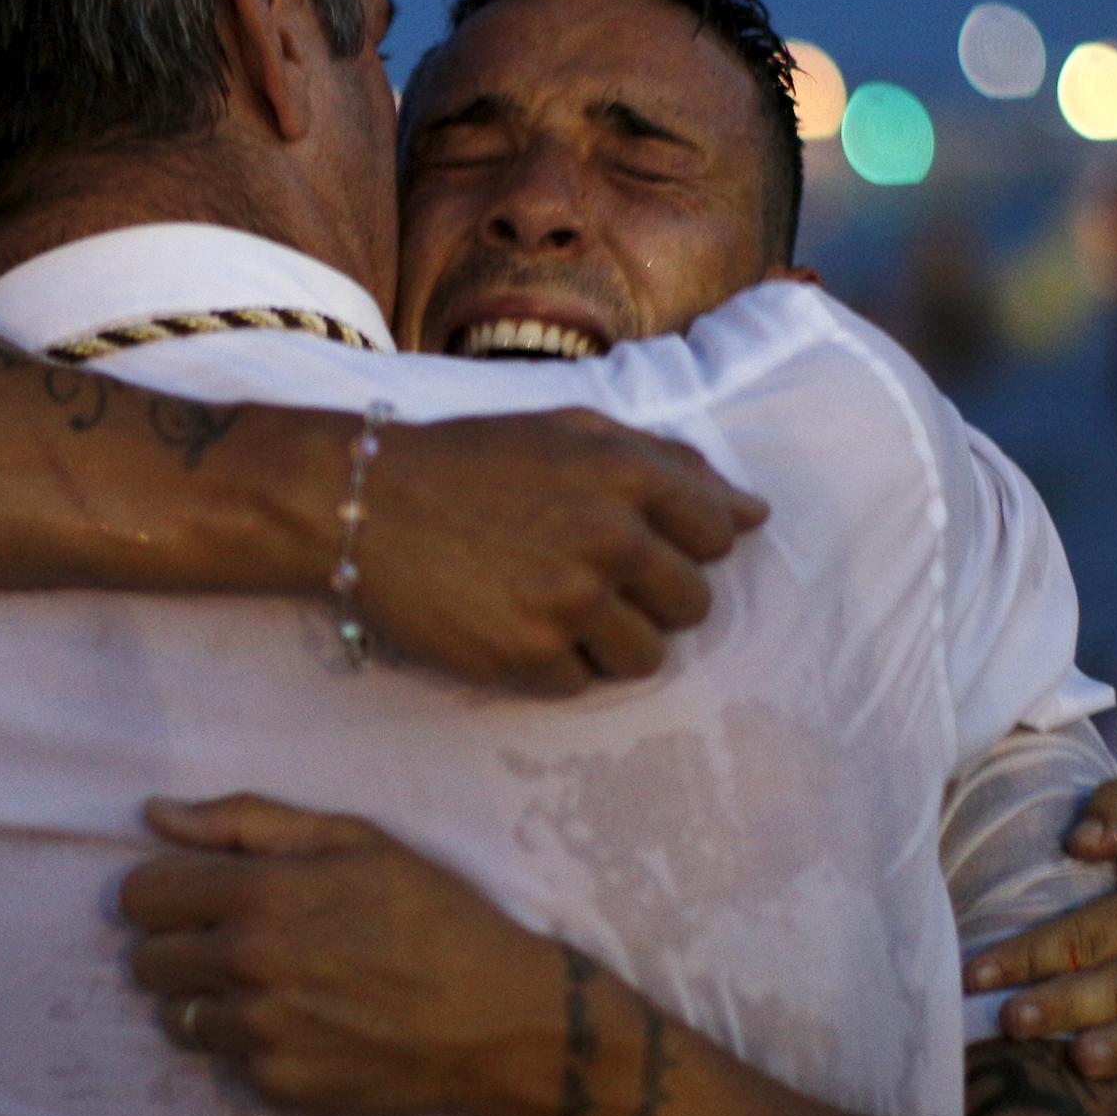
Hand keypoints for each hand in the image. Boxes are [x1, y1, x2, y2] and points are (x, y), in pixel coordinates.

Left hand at [118, 794, 558, 1115]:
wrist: (495, 1019)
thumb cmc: (432, 915)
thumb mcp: (353, 839)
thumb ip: (244, 822)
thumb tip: (155, 814)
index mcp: (258, 893)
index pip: (141, 894)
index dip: (164, 890)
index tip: (197, 895)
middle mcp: (246, 965)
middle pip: (145, 960)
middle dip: (179, 946)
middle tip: (234, 943)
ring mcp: (259, 1032)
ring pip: (176, 1017)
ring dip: (208, 1000)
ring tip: (269, 988)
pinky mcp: (277, 1084)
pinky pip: (226, 1061)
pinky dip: (251, 1044)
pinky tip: (303, 1026)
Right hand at [350, 411, 766, 694]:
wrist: (363, 503)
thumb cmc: (469, 463)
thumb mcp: (570, 431)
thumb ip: (669, 464)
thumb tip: (753, 514)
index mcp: (628, 474)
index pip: (719, 533)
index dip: (681, 542)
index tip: (632, 541)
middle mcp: (611, 538)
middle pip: (693, 604)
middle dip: (651, 598)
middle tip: (586, 577)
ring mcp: (572, 603)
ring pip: (646, 656)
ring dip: (608, 641)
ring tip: (550, 606)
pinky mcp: (530, 658)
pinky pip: (582, 684)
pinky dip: (554, 665)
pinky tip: (510, 624)